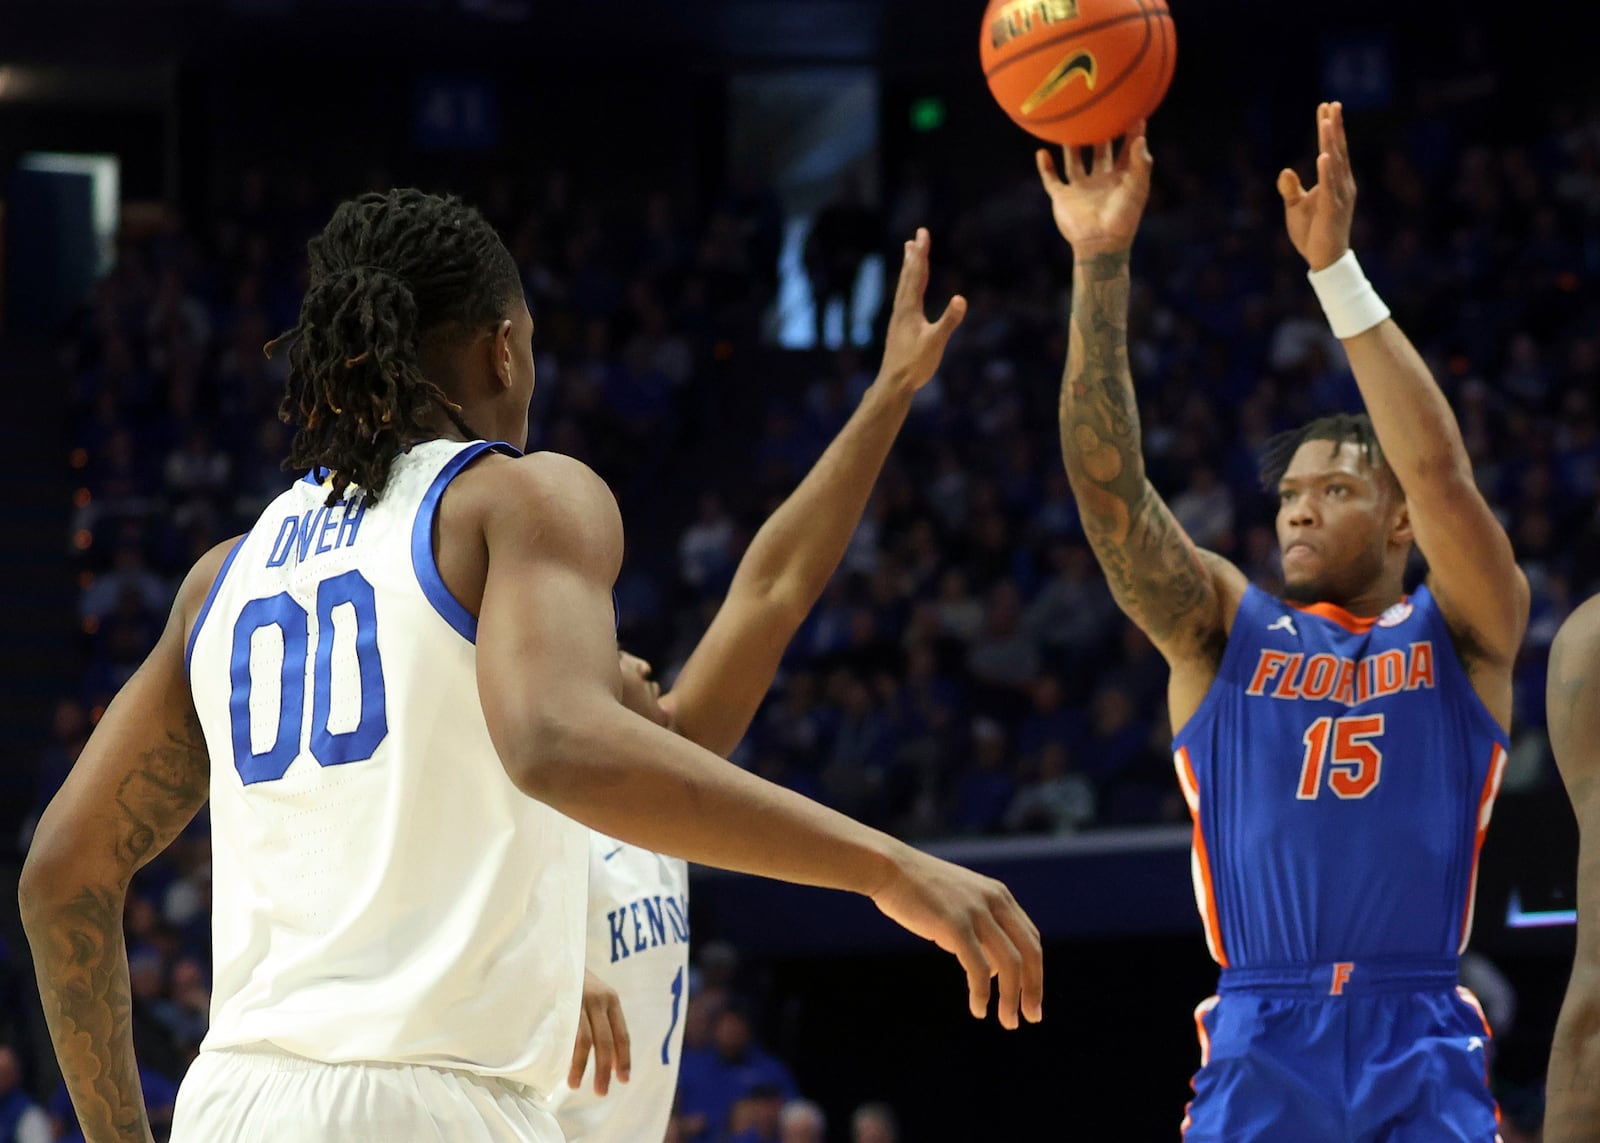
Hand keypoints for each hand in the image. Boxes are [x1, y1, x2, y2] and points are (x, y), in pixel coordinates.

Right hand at [568, 969, 631, 1095]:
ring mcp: (579, 999)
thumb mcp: (594, 996)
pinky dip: (566, 1053)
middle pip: (606, 1041)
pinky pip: (565, 1032)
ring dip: (582, 1067)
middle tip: (601, 1092)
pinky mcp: (560, 1000)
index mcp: (611, 999)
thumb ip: (602, 1024)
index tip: (623, 1080)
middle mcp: (599, 999)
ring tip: (576, 1085)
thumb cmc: (574, 979)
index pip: (622, 1035)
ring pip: (585, 1040)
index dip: (623, 1060)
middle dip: (604, 1070)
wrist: (555, 948)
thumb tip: (609, 1063)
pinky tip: (562, 1067)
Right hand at [870, 846, 1042, 1029]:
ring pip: (1009, 964)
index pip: (1030, 939)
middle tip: (1032, 1018)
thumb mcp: (960, 904)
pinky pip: (978, 968)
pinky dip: (982, 993)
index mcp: (999, 896)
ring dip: (1011, 998)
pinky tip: (978, 1009)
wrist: (889, 869)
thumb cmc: (919, 890)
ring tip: (1008, 1021)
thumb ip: (980, 931)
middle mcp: (994, 902)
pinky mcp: (955, 925)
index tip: (1031, 998)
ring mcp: (976, 912)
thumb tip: (990, 969)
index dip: (1035, 972)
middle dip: (1034, 989)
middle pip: (1029, 953)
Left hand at [875, 228, 966, 395]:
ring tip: (908, 252)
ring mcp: (898, 318)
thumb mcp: (936, 343)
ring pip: (903, 286)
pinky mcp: (899, 327)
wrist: (893, 384)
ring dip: (908, 267)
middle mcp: (901, 309)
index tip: (923, 233)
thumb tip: (962, 298)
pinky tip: (908, 289)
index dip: (921, 253)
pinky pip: (904, 297)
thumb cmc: (915, 365)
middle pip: (908, 275)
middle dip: (914, 254)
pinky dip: (907, 285)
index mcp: (909, 309)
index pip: (917, 275)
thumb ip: (949, 321)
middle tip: (917, 235)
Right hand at [1035, 120, 1152, 256]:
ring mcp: (1081, 188)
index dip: (1131, 131)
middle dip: (1100, 132)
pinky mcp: (1063, 197)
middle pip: (1100, 150)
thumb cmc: (1124, 219)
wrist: (1100, 245)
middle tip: (1098, 108)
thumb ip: (1141, 163)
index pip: (1128, 148)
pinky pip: (1051, 179)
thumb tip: (1140, 137)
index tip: (1133, 109)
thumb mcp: (1137, 189)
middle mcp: (1101, 180)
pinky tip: (1042, 152)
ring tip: (1068, 124)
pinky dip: (1046, 167)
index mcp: (1122, 178)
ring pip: (1074, 160)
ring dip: (1070, 145)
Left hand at [1278, 102, 1355, 271]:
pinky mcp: (1332, 210)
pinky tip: (1324, 155)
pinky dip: (1327, 170)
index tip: (1326, 108)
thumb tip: (1286, 169)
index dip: (1330, 129)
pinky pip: (1330, 187)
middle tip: (1331, 104)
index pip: (1333, 150)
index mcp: (1335, 181)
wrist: (1323, 259)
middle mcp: (1342, 184)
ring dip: (1331, 142)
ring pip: (1335, 163)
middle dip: (1334, 127)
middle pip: (1337, 150)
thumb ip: (1291, 187)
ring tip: (1327, 121)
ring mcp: (1339, 196)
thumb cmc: (1312, 232)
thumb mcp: (1296, 206)